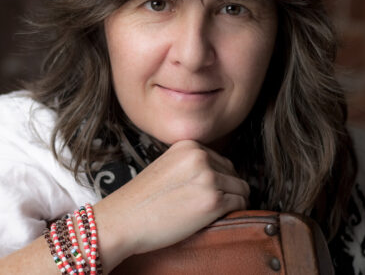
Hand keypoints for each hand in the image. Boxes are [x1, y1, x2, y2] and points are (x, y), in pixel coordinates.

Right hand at [95, 140, 249, 260]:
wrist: (123, 219)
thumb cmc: (142, 199)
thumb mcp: (168, 165)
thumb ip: (192, 163)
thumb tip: (222, 174)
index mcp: (189, 145)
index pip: (221, 161)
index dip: (218, 179)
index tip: (208, 192)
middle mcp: (201, 157)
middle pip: (233, 173)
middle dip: (226, 189)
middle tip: (208, 205)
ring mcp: (208, 178)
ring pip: (241, 189)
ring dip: (232, 202)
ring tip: (211, 213)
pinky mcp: (213, 201)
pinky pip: (240, 204)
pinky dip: (234, 213)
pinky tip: (216, 219)